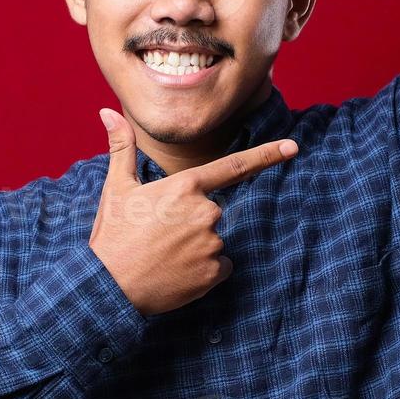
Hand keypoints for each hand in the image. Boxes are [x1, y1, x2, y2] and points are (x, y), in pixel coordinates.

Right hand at [89, 109, 299, 315]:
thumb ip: (122, 148)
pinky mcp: (214, 271)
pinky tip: (176, 273)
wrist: (109, 286)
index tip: (293, 147)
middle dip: (189, 223)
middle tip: (157, 236)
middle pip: (211, 212)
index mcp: (186, 186)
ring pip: (214, 241)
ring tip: (162, 256)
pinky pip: (219, 267)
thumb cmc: (113, 234)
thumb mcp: (116, 188)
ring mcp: (213, 243)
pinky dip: (202, 272)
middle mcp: (206, 211)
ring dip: (194, 248)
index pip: (234, 166)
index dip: (268, 155)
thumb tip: (107, 112)